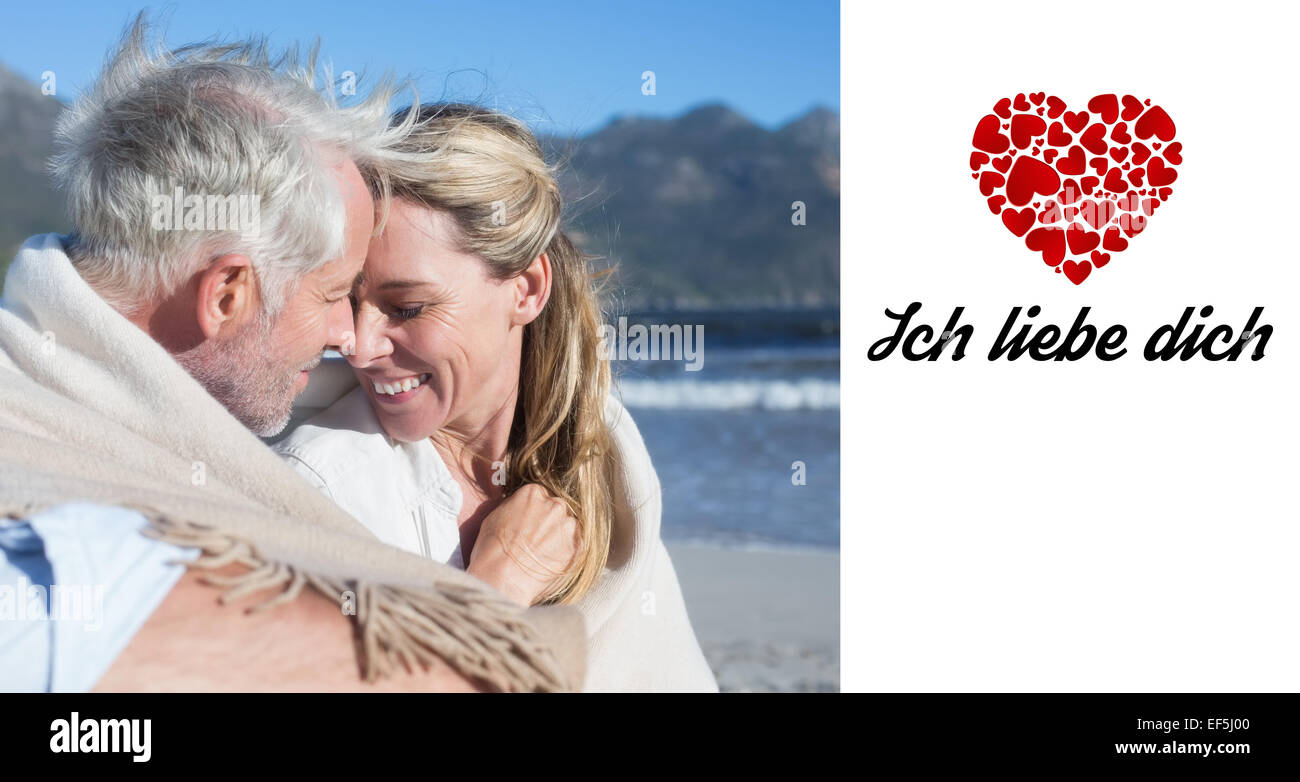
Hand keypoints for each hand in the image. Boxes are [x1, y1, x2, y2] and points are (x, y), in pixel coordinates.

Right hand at [466, 484, 579, 605]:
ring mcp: (568, 525)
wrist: (502, 578)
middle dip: (549, 523)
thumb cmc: (492, 550)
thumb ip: (515, 506)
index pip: (541, 496)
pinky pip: (576, 545)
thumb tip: (521, 509)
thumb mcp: (495, 516)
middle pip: (557, 509)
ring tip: (543, 554)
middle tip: (537, 540)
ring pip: (568, 527)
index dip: (535, 512)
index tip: (531, 524)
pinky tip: (551, 562)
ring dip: (560, 537)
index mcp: (533, 493)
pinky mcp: (578, 545)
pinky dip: (567, 552)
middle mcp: (555, 504)